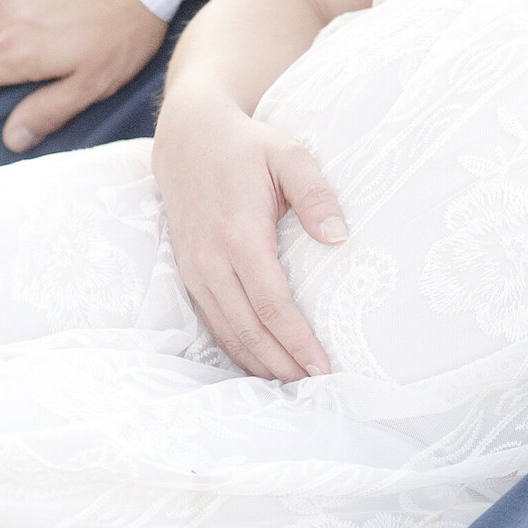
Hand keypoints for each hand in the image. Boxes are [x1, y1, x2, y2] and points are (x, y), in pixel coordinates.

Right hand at [151, 90, 343, 380]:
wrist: (188, 138)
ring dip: (258, 363)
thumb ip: (316, 195)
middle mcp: (211, 259)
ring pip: (226, 331)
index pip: (271, 303)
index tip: (322, 366)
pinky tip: (259, 363)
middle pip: (248, 328)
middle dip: (281, 364)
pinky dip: (235, 348)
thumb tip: (339, 238)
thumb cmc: (247, 146)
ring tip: (292, 386)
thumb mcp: (289, 156)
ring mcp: (195, 269)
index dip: (296, 339)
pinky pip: (212, 321)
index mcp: (239, 234)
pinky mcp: (188, 272)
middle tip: (315, 388)